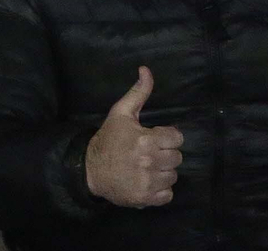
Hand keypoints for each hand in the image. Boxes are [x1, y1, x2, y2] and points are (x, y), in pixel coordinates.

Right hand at [85, 66, 184, 207]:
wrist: (90, 169)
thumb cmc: (108, 139)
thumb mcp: (120, 113)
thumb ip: (137, 92)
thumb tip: (146, 70)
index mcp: (146, 139)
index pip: (177, 138)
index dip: (166, 137)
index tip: (154, 138)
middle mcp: (149, 161)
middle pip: (177, 158)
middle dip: (165, 154)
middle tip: (149, 152)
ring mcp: (149, 181)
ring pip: (173, 176)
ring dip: (163, 172)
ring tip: (147, 167)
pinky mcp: (146, 198)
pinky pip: (168, 194)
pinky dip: (160, 190)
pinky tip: (147, 181)